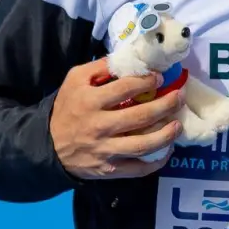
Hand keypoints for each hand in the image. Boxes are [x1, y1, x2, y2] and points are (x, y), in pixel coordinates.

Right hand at [49, 56, 182, 178]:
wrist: (48, 145)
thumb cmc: (67, 108)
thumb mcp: (75, 80)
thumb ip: (100, 67)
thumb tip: (130, 59)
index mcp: (90, 102)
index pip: (125, 89)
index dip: (147, 82)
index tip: (160, 79)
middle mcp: (99, 126)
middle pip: (140, 117)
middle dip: (166, 105)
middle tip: (179, 97)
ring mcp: (105, 150)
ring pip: (142, 145)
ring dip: (166, 134)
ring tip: (178, 124)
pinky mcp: (109, 169)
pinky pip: (137, 169)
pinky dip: (157, 162)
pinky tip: (168, 150)